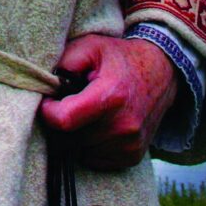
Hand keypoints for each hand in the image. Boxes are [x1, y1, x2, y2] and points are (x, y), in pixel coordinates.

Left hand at [37, 34, 178, 169]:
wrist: (161, 72)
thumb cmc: (119, 58)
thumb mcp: (90, 46)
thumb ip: (64, 62)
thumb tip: (44, 83)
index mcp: (111, 97)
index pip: (64, 120)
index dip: (48, 112)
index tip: (49, 101)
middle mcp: (123, 126)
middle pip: (70, 137)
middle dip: (62, 122)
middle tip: (69, 103)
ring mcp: (129, 144)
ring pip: (80, 150)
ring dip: (76, 134)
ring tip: (86, 112)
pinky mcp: (132, 156)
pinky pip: (94, 158)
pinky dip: (90, 145)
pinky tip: (98, 124)